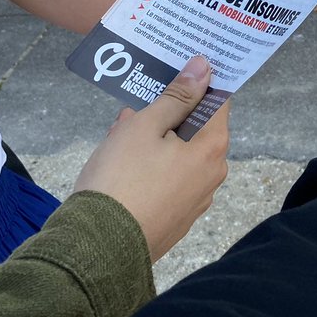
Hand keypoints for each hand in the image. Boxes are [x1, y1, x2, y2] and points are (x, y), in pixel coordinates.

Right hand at [73, 56, 229, 260]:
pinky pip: (168, 179)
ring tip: (119, 133)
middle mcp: (213, 173)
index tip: (177, 70)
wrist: (97, 249)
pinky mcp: (176, 218)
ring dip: (153, 139)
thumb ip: (177, 95)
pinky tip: (120, 163)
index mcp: (212, 146)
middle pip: (196, 128)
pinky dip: (150, 166)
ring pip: (178, 154)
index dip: (198, 82)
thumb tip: (205, 67)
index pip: (218, 100)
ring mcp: (196, 199)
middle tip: (134, 108)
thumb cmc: (121, 179)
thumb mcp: (145, 125)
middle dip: (166, 114)